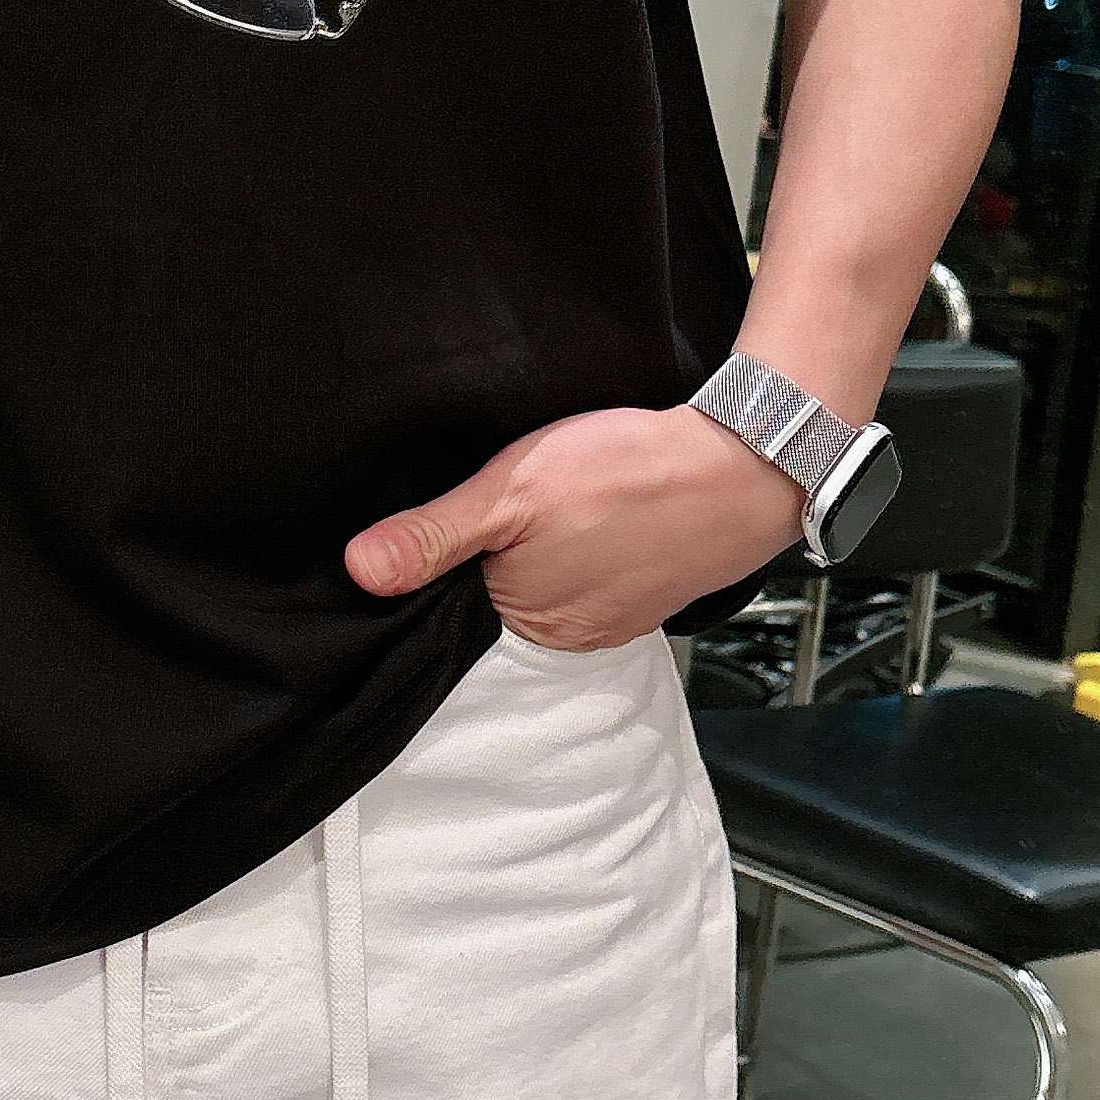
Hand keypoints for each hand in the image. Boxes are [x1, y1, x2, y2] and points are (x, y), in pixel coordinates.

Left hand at [342, 403, 807, 650]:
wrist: (741, 467)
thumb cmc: (626, 474)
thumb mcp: (511, 492)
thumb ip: (434, 534)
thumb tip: (358, 572)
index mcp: (525, 617)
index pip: (454, 595)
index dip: (445, 552)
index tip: (456, 511)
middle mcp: (566, 633)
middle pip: (502, 589)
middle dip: (494, 550)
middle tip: (512, 497)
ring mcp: (613, 618)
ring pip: (550, 580)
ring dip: (545, 547)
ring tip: (554, 502)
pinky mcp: (647, 595)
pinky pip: (595, 575)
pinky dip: (588, 547)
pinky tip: (593, 514)